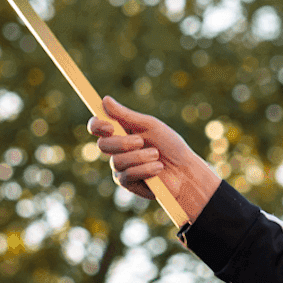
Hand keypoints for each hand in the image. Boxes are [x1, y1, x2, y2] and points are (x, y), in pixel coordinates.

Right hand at [87, 95, 221, 222]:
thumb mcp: (150, 126)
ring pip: (116, 161)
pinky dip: (145, 170)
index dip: (97, 126)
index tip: (109, 127)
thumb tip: (104, 99)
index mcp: (120, 132)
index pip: (97, 127)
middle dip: (123, 143)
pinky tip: (158, 168)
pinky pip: (126, 175)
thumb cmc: (170, 145)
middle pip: (102, 145)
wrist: (185, 170)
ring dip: (140, 157)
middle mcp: (116, 149)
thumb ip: (126, 116)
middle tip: (141, 142)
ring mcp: (120, 167)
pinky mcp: (127, 183)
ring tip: (157, 156)